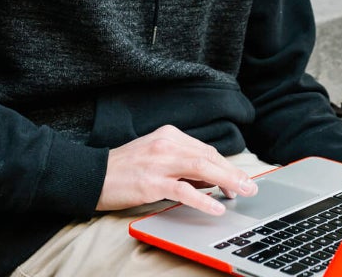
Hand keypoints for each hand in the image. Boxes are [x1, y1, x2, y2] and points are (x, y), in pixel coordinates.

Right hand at [95, 125, 257, 213]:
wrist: (92, 175)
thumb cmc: (124, 169)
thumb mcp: (156, 156)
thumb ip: (182, 163)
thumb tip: (211, 178)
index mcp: (169, 135)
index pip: (205, 150)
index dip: (225, 165)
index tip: (239, 178)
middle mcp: (167, 144)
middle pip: (208, 157)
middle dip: (232, 172)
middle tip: (249, 187)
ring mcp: (159, 162)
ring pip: (202, 168)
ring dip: (226, 181)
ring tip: (241, 193)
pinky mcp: (152, 182)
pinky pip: (184, 190)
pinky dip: (204, 199)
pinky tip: (216, 206)